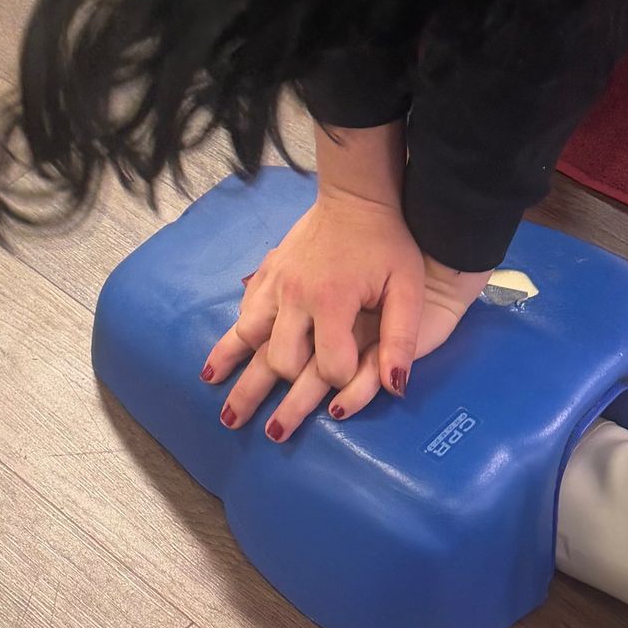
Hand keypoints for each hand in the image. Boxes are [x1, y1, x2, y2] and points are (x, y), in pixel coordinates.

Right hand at [203, 187, 488, 437]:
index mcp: (332, 302)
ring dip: (237, 370)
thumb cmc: (389, 245)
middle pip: (280, 359)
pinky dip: (233, 337)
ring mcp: (277, 282)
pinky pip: (246, 310)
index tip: (349, 386)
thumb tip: (398, 388)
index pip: (329, 366)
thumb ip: (402, 339)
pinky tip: (220, 358)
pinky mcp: (268, 271)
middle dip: (278, 392)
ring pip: (250, 336)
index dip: (341, 383)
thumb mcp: (407, 290)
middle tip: (270, 428)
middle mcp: (297, 295)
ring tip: (222, 402)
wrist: (357, 198)